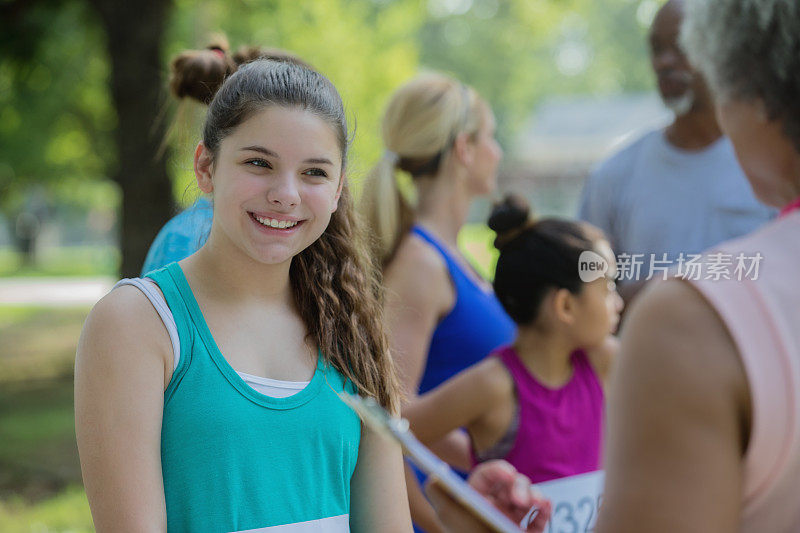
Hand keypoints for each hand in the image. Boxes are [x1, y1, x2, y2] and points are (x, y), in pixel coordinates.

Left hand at [425, 460, 551, 531]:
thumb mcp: (446, 515)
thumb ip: (437, 492)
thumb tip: (438, 470)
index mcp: (479, 495)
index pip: (489, 476)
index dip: (499, 470)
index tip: (508, 472)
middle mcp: (497, 503)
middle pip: (512, 483)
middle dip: (519, 486)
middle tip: (518, 500)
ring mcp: (513, 516)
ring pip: (529, 496)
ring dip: (534, 495)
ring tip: (534, 503)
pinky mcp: (527, 531)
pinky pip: (540, 518)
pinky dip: (544, 509)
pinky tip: (544, 506)